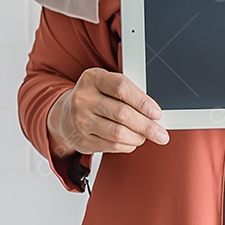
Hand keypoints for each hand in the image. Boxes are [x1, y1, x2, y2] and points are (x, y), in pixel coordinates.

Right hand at [47, 67, 168, 156]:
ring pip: (118, 133)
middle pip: (122, 114)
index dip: (143, 101)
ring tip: (146, 136)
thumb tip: (153, 110)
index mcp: (92, 78)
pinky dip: (127, 145)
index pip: (121, 88)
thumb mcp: (105, 83)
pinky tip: (132, 141)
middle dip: (146, 126)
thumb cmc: (93, 96)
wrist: (64, 114)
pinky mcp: (82, 141)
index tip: (157, 113)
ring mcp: (80, 121)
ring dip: (138, 137)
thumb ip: (126, 91)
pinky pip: (111, 146)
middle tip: (160, 133)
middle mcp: (83, 99)